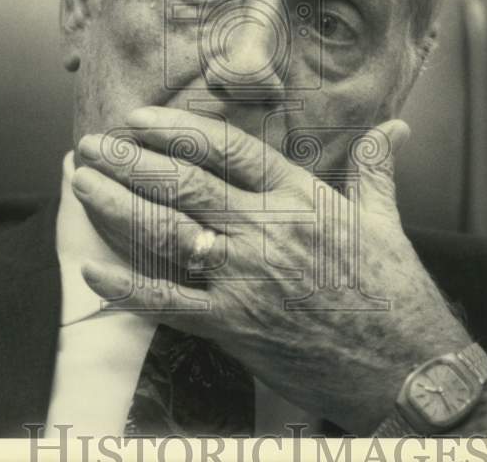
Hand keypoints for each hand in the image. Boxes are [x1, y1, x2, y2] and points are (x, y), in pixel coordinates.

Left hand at [72, 106, 486, 433]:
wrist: (404, 368)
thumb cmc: (393, 292)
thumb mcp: (385, 221)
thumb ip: (375, 168)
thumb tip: (394, 129)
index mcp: (300, 198)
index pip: (228, 149)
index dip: (178, 129)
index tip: (140, 118)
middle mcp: (266, 231)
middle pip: (184, 184)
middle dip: (131, 161)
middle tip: (91, 145)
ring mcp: (245, 278)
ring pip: (168, 233)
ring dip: (118, 206)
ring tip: (82, 184)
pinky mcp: (234, 326)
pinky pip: (169, 302)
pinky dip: (129, 288)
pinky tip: (94, 271)